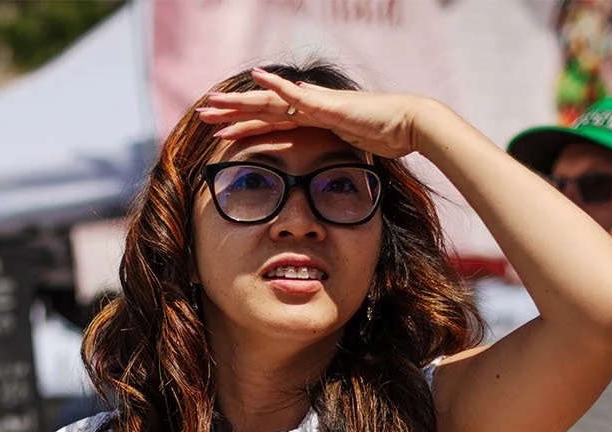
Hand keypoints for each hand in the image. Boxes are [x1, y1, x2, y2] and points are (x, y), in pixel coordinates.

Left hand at [195, 69, 432, 159]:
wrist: (410, 126)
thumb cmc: (386, 139)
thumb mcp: (349, 153)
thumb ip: (332, 156)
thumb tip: (321, 172)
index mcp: (312, 119)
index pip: (270, 122)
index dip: (243, 125)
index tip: (219, 132)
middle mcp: (309, 107)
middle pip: (262, 109)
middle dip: (231, 111)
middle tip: (202, 112)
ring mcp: (317, 103)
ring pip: (269, 101)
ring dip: (240, 101)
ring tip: (212, 102)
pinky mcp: (327, 105)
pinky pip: (295, 95)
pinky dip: (274, 87)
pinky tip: (255, 80)